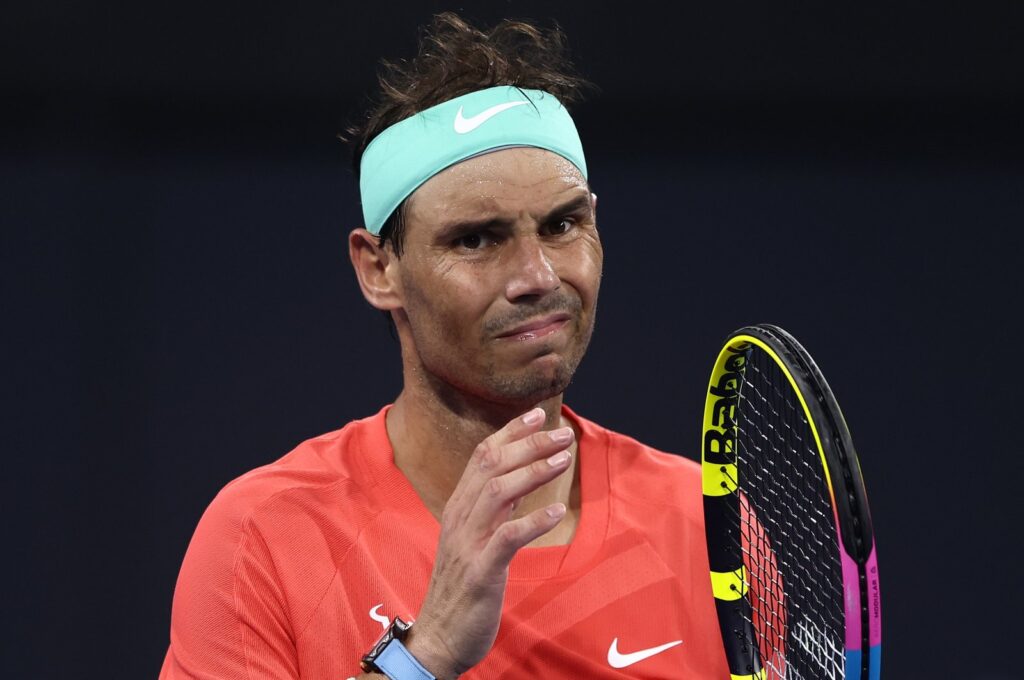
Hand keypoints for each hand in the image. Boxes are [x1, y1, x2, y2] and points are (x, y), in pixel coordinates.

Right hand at [404, 408, 573, 678]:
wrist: (439, 636)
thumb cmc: (462, 585)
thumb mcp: (473, 537)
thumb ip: (492, 507)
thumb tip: (518, 476)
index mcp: (459, 506)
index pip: (482, 456)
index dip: (510, 432)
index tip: (538, 413)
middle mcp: (460, 517)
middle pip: (492, 465)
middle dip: (529, 444)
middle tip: (562, 433)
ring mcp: (468, 543)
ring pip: (497, 492)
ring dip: (533, 472)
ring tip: (564, 459)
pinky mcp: (480, 571)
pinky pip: (507, 538)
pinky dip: (532, 522)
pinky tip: (556, 512)